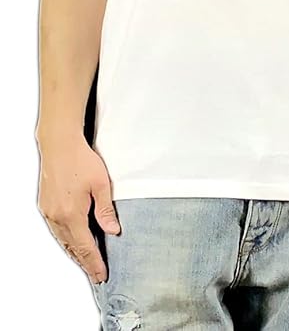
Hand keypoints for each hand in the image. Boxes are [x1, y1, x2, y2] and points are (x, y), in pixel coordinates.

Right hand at [36, 133, 120, 283]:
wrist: (59, 144)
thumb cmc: (80, 159)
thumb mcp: (101, 184)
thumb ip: (106, 210)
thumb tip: (113, 231)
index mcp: (71, 214)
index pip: (85, 247)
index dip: (94, 263)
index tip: (101, 275)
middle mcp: (57, 217)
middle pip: (72, 248)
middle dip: (85, 263)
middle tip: (95, 274)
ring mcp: (49, 212)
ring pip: (62, 241)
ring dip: (74, 253)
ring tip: (86, 262)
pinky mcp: (46, 205)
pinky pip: (56, 231)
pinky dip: (66, 240)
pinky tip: (73, 241)